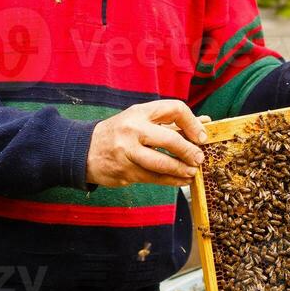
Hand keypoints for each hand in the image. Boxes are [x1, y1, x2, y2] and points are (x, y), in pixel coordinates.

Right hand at [86, 100, 208, 186]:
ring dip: (181, 170)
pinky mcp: (125, 171)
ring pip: (162, 163)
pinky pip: (153, 178)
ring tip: (192, 172)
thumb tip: (205, 122)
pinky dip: (171, 181)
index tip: (201, 137)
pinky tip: (181, 180)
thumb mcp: (142, 119)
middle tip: (199, 158)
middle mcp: (133, 129)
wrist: (83, 149)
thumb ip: (173, 122)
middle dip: (189, 151)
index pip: (174, 109)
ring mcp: (127, 151)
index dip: (192, 123)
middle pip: (170, 140)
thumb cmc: (120, 133)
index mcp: (141, 112)